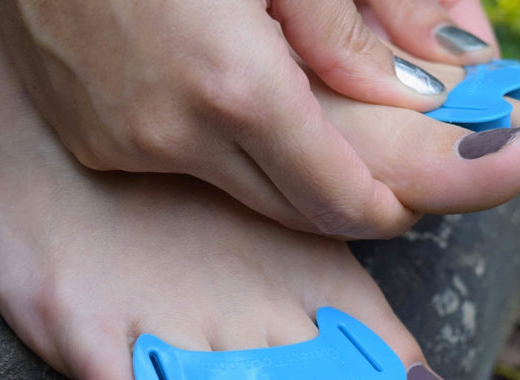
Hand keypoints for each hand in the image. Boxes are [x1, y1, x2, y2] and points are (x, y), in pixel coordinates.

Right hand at [0, 1, 452, 237]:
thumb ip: (352, 30)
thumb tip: (427, 84)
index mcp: (234, 88)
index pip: (341, 199)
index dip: (390, 209)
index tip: (415, 201)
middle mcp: (172, 133)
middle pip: (295, 209)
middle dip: (347, 200)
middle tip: (382, 174)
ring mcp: (122, 141)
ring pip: (240, 191)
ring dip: (287, 176)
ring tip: (311, 129)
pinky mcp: (92, 134)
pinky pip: (183, 165)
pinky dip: (224, 150)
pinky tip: (230, 103)